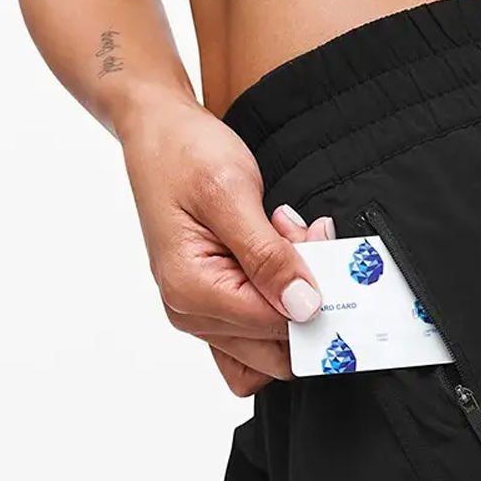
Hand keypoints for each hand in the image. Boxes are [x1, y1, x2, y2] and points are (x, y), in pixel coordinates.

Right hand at [121, 96, 334, 395]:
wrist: (158, 133)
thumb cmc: (183, 154)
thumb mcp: (231, 194)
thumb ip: (269, 256)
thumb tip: (304, 306)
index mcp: (192, 291)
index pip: (277, 328)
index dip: (315, 294)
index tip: (323, 246)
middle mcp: (193, 312)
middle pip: (278, 347)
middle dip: (308, 298)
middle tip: (307, 239)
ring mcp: (202, 312)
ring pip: (274, 339)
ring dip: (296, 294)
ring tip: (288, 238)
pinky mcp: (215, 301)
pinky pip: (261, 328)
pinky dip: (282, 296)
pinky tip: (282, 254)